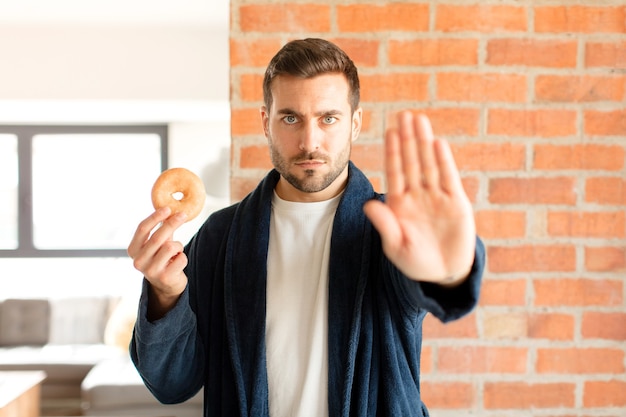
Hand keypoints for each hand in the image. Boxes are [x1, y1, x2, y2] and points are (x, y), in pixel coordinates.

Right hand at [127, 207, 188, 317]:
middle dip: (172, 223)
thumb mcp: (157, 243)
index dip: (155, 217)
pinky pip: (181, 258)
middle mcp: (139, 261)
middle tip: (183, 215)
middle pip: (158, 237)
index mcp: (133, 250)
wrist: (166, 285)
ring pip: (171, 247)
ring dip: (178, 245)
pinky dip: (183, 257)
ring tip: (176, 251)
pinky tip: (177, 262)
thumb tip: (171, 209)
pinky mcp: (165, 278)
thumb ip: (161, 229)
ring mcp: (151, 271)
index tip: (167, 208)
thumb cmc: (161, 258)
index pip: (142, 229)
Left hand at [363, 111, 475, 284]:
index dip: (392, 152)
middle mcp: (418, 195)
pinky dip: (443, 161)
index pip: (395, 172)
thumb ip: (385, 225)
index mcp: (399, 204)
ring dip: (424, 142)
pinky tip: (437, 144)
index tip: (389, 131)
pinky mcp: (456, 204)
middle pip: (411, 161)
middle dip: (407, 138)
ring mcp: (437, 197)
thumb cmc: (415, 261)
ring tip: (419, 120)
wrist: (443, 273)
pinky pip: (449, 178)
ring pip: (429, 164)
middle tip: (404, 114)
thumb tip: (369, 205)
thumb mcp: (396, 246)